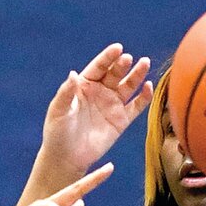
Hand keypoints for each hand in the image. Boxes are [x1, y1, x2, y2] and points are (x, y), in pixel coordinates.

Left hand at [41, 44, 153, 172]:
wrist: (66, 157)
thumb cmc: (58, 132)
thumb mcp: (58, 111)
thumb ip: (66, 93)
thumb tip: (73, 73)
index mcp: (84, 85)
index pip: (98, 67)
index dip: (108, 57)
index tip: (117, 48)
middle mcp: (100, 91)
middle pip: (115, 74)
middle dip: (122, 65)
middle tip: (128, 59)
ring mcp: (112, 105)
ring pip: (128, 86)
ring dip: (137, 75)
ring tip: (144, 63)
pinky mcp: (121, 120)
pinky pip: (136, 106)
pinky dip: (144, 97)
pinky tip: (148, 87)